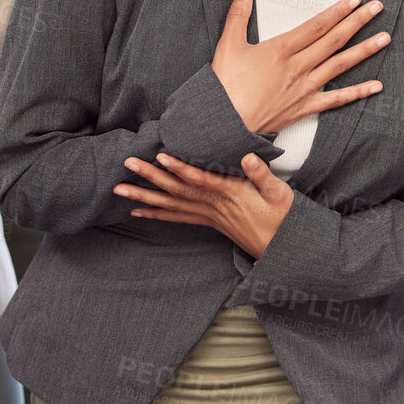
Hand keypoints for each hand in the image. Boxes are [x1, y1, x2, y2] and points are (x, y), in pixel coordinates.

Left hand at [116, 152, 293, 257]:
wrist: (282, 247)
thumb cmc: (282, 216)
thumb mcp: (279, 193)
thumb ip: (262, 175)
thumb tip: (248, 156)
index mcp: (231, 194)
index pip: (201, 179)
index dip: (181, 168)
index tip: (161, 156)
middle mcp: (214, 206)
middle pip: (178, 190)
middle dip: (152, 177)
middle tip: (128, 165)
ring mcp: (209, 215)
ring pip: (172, 205)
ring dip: (145, 196)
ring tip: (121, 189)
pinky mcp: (209, 222)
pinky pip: (178, 218)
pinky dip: (157, 214)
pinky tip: (138, 210)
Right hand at [211, 0, 388, 133]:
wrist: (223, 123)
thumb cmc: (224, 86)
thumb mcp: (228, 45)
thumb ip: (238, 15)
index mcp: (280, 50)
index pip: (316, 26)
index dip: (337, 11)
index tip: (354, 0)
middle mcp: (297, 67)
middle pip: (333, 40)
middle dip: (357, 22)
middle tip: (377, 8)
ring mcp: (303, 88)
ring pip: (339, 66)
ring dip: (364, 51)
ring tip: (384, 39)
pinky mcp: (304, 108)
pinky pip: (335, 100)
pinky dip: (357, 92)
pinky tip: (376, 86)